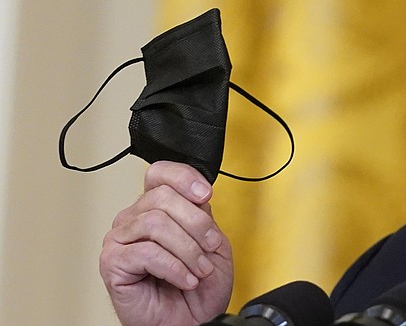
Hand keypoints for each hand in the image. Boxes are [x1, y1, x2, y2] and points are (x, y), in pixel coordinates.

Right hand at [99, 161, 233, 325]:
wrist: (192, 321)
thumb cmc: (199, 286)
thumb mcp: (212, 243)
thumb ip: (203, 215)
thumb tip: (197, 196)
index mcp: (157, 208)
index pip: (160, 174)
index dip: (183, 177)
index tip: (205, 195)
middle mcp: (135, 219)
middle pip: (162, 197)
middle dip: (196, 224)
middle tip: (210, 248)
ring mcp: (120, 240)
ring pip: (156, 223)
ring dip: (187, 249)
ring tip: (199, 270)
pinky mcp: (112, 263)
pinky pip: (146, 253)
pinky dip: (174, 267)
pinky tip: (185, 279)